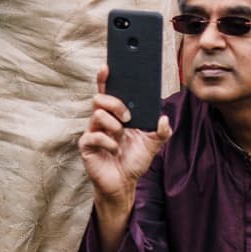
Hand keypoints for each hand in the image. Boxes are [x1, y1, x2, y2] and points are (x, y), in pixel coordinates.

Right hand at [78, 66, 171, 202]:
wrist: (123, 184)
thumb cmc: (133, 161)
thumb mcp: (153, 145)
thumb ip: (161, 131)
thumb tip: (164, 118)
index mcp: (115, 116)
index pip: (107, 92)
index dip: (104, 79)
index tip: (107, 67)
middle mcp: (102, 121)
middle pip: (99, 99)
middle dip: (115, 104)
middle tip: (128, 117)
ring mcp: (93, 132)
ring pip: (97, 115)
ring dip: (113, 124)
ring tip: (120, 136)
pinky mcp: (87, 146)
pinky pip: (93, 136)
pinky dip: (107, 142)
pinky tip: (114, 149)